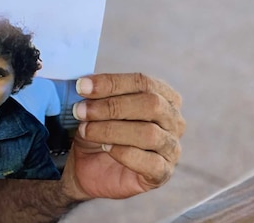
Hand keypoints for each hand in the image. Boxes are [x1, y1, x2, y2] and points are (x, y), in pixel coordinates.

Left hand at [61, 73, 184, 201]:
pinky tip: (105, 148)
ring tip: (85, 130)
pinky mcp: (163, 172)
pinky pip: (150, 162)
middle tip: (80, 111)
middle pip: (151, 104)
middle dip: (111, 106)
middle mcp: (173, 119)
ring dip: (111, 130)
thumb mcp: (93, 106)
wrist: (89, 165)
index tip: (81, 87)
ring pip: (149, 133)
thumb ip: (94, 92)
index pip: (142, 82)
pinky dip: (123, 153)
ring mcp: (171, 147)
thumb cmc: (97, 128)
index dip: (110, 83)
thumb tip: (83, 84)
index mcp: (161, 94)